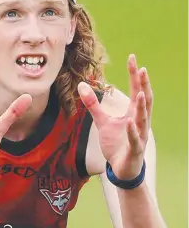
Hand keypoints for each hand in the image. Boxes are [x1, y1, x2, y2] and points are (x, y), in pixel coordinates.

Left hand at [78, 55, 152, 179]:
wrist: (122, 169)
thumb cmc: (116, 144)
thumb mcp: (102, 121)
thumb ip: (93, 104)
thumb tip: (82, 84)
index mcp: (133, 113)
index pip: (136, 90)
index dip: (134, 75)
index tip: (132, 58)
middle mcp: (139, 122)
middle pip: (144, 100)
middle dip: (144, 85)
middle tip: (143, 69)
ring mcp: (139, 135)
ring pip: (142, 119)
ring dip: (141, 106)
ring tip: (139, 93)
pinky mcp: (134, 149)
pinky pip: (134, 139)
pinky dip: (132, 131)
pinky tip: (129, 122)